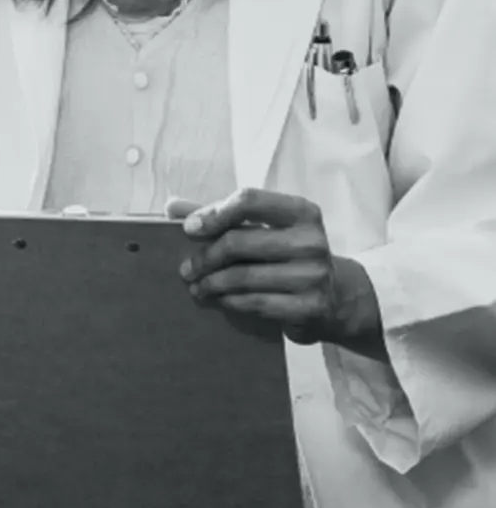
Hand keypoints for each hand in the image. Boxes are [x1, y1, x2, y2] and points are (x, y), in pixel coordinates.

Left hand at [169, 188, 376, 347]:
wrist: (337, 296)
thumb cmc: (287, 253)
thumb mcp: (262, 227)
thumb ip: (219, 214)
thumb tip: (171, 206)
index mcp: (301, 211)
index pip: (249, 200)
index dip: (214, 213)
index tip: (189, 229)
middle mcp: (311, 240)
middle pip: (239, 241)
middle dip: (205, 257)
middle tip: (186, 268)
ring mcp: (314, 275)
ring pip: (243, 276)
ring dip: (212, 283)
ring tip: (197, 286)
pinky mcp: (312, 307)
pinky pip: (256, 302)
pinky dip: (231, 301)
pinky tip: (219, 299)